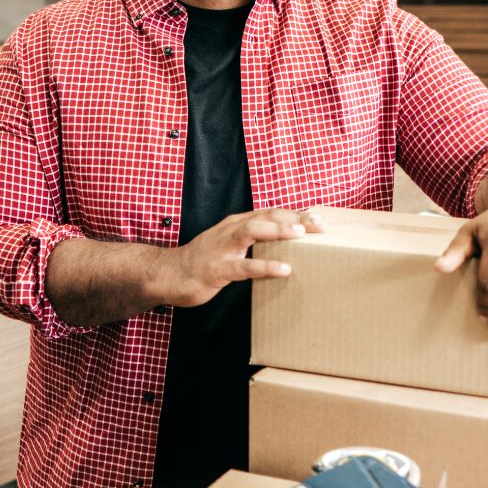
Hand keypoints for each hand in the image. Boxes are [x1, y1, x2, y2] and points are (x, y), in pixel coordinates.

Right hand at [155, 209, 323, 307]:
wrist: (168, 274)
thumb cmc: (205, 260)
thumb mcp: (230, 244)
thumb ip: (253, 241)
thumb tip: (284, 243)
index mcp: (237, 223)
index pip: (271, 213)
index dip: (295, 214)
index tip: (319, 217)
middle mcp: (231, 230)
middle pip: (266, 216)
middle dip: (294, 219)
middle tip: (319, 224)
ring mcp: (222, 248)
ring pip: (253, 231)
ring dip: (278, 231)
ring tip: (301, 235)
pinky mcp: (216, 269)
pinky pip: (244, 266)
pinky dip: (265, 266)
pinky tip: (283, 269)